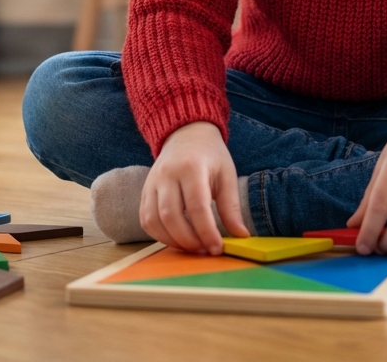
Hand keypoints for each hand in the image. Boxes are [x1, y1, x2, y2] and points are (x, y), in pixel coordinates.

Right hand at [140, 121, 249, 253]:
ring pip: (154, 220)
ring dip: (172, 240)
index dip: (206, 232)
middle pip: (171, 216)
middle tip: (204, 251)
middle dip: (188, 240)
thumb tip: (241, 236)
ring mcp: (152, 182)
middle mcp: (167, 174)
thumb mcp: (227, 175)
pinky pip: (145, 219)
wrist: (186, 135)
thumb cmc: (210, 156)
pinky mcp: (145, 190)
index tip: (217, 248)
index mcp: (192, 167)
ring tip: (191, 246)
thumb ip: (231, 207)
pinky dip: (158, 234)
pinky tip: (176, 238)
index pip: (197, 206)